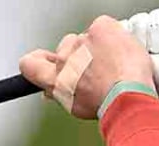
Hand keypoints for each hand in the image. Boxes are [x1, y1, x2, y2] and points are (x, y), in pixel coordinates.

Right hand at [19, 16, 154, 118]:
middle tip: (97, 67)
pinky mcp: (99, 28)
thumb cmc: (106, 104)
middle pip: (65, 47)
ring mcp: (81, 41)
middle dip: (79, 55)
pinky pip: (102, 26)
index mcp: (55, 79)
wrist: (128, 95)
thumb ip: (60, 93)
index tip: (45, 62)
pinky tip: (120, 51)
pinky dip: (111, 36)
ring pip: (86, 38)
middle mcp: (64, 58)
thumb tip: (50, 91)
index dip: (36, 61)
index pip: (29, 64)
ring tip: (114, 63)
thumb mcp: (76, 106)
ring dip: (98, 47)